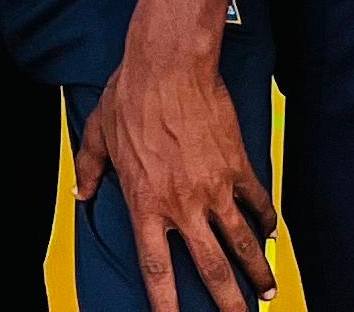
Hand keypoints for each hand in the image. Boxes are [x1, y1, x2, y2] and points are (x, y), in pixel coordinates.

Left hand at [73, 8, 275, 308]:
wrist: (169, 65)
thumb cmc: (129, 96)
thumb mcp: (98, 133)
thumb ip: (90, 169)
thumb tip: (81, 193)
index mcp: (145, 202)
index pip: (156, 268)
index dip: (166, 304)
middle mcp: (183, 205)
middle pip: (212, 269)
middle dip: (229, 303)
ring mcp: (214, 188)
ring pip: (243, 244)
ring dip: (258, 271)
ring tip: (267, 292)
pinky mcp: (237, 166)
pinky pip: (258, 202)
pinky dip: (267, 220)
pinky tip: (272, 232)